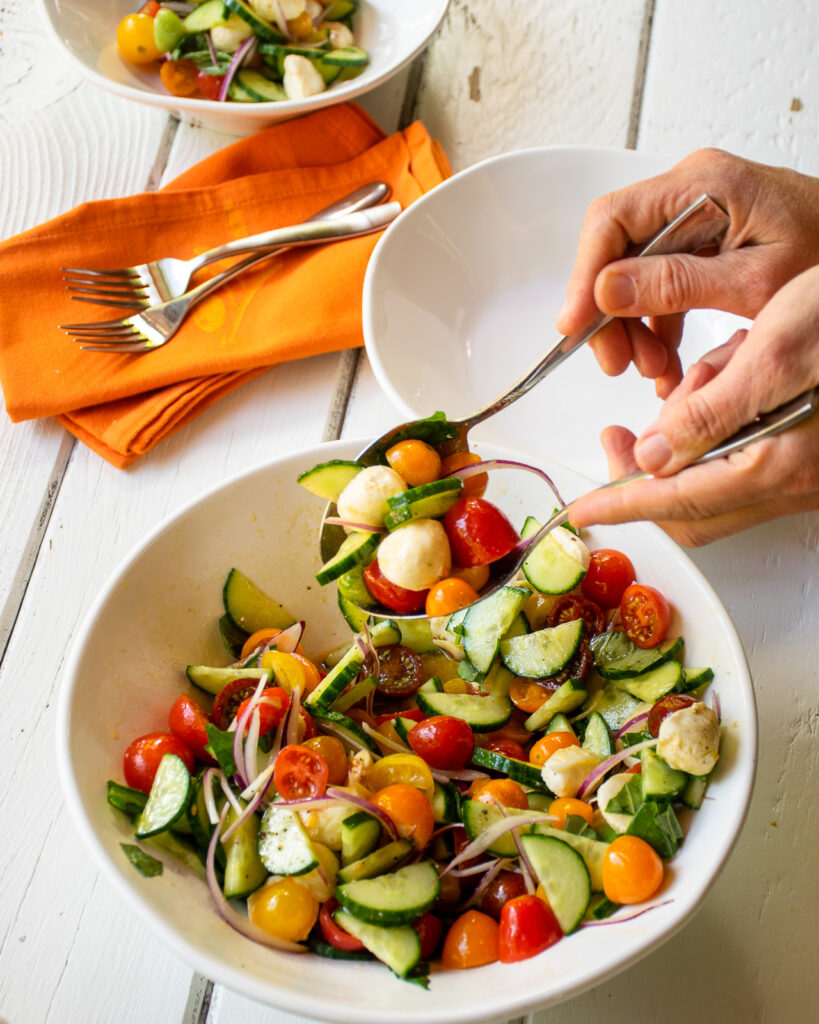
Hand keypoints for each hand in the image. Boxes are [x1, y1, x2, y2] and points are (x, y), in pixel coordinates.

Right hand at [557, 148, 818, 396]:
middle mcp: (690, 191)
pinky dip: (654, 325)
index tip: (575, 325)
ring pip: (630, 272)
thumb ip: (678, 285)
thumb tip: (606, 290)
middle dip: (607, 313)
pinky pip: (655, 282)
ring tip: (650, 369)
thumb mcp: (755, 281)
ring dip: (631, 326)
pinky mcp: (701, 241)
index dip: (583, 275)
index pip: (612, 220)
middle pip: (615, 249)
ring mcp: (694, 215)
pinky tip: (664, 358)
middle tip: (617, 362)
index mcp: (703, 186)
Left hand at [568, 266, 818, 545]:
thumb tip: (651, 455)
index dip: (621, 505)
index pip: (676, 502)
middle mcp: (793, 484)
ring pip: (717, 483)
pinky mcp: (811, 461)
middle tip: (613, 437)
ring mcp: (805, 478)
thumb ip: (709, 412)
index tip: (580, 511)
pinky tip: (731, 377)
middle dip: (643, 479)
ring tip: (703, 374)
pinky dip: (720, 433)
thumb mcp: (775, 350)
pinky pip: (746, 464)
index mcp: (778, 464)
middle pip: (693, 508)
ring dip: (689, 440)